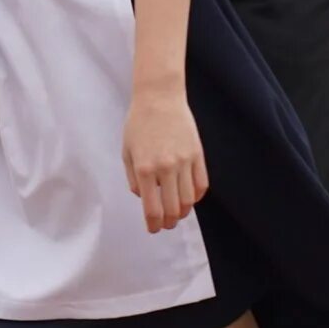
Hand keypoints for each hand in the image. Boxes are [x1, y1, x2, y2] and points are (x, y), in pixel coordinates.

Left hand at [122, 84, 208, 233]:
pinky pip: (201, 184)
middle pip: (173, 208)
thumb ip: (133, 178)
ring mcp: (185, 161)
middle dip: (169, 222)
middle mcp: (166, 168)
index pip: (152, 208)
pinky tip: (189, 198)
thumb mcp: (127, 151)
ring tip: (177, 213)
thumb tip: (143, 197)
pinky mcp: (198, 155)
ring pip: (189, 200)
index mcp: (145, 168)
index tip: (153, 229)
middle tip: (166, 225)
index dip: (154, 224)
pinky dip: (196, 196)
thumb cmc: (138, 124)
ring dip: (184, 211)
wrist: (159, 98)